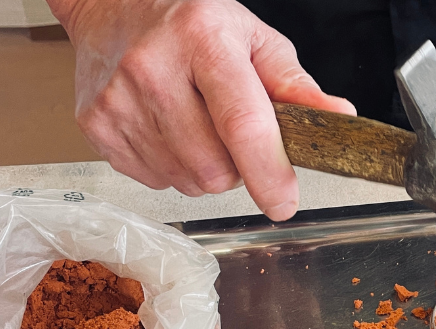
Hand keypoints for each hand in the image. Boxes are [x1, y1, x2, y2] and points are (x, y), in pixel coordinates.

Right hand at [47, 0, 354, 218]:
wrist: (111, 7)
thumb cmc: (191, 23)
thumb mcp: (253, 39)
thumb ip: (296, 86)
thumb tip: (338, 118)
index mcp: (203, 40)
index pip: (243, 124)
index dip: (268, 173)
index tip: (284, 202)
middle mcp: (153, 70)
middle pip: (215, 169)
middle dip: (238, 169)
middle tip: (233, 136)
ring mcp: (118, 102)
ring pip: (187, 182)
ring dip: (207, 170)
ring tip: (199, 127)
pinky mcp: (97, 128)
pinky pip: (157, 181)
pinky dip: (174, 168)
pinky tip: (169, 131)